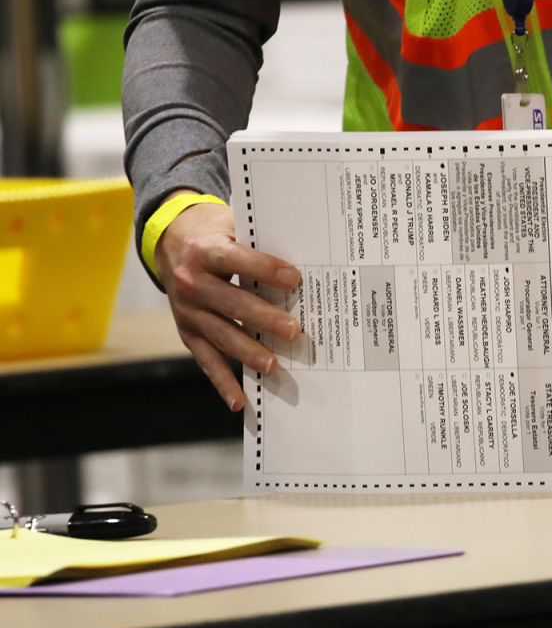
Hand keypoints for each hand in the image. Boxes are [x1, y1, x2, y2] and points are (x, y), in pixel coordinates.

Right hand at [154, 190, 301, 410]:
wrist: (169, 241)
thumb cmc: (215, 233)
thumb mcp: (231, 225)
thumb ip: (258, 242)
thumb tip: (306, 257)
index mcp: (206, 251)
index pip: (237, 260)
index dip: (265, 269)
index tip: (295, 279)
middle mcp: (191, 282)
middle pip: (231, 303)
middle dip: (263, 318)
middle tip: (294, 331)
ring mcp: (187, 311)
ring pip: (220, 334)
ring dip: (247, 352)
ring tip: (273, 365)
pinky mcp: (187, 332)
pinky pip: (206, 360)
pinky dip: (223, 382)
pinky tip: (240, 401)